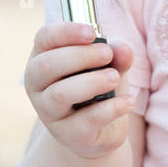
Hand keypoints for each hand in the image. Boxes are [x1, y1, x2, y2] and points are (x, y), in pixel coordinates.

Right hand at [23, 22, 137, 159]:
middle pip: (47, 65)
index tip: (92, 32)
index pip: (43, 38)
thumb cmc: (99, 88)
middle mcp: (38, 85)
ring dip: (92, 82)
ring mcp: (49, 112)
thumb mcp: (109, 66)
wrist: (101, 131)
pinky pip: (86, 119)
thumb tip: (122, 49)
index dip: (65, 32)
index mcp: (43, 58)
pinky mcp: (68, 134)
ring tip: (115, 77)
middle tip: (107, 54)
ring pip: (60, 94)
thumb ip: (116, 55)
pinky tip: (128, 101)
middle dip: (80, 55)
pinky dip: (111, 108)